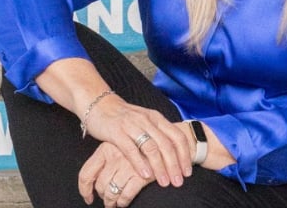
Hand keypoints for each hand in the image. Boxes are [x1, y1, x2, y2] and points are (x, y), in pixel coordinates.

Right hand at [78, 94, 192, 188]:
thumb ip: (158, 133)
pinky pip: (131, 149)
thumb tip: (176, 154)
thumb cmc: (124, 117)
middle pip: (166, 144)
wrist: (99, 104)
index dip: (184, 155)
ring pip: (151, 148)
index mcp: (156, 117)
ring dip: (160, 167)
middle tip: (178, 182)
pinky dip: (140, 163)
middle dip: (174, 165)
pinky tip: (145, 175)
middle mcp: (146, 120)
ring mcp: (131, 125)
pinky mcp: (116, 131)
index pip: (177, 136)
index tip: (187, 172)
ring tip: (164, 182)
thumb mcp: (145, 120)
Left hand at [78, 140, 156, 206]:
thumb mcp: (119, 147)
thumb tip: (94, 182)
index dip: (84, 189)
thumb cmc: (138, 147)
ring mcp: (127, 166)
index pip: (87, 172)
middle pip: (100, 185)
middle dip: (103, 197)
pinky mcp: (141, 175)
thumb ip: (107, 160)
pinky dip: (123, 202)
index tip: (88, 198)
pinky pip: (126, 194)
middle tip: (107, 200)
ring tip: (114, 204)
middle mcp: (114, 156)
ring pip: (112, 192)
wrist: (165, 142)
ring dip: (112, 202)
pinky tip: (124, 202)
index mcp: (105, 148)